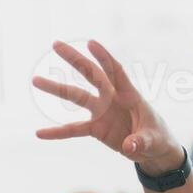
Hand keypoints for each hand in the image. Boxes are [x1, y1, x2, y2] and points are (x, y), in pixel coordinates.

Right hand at [33, 40, 182, 175]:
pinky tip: (40, 133)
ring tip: (35, 80)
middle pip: (91, 75)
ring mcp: (102, 111)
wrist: (152, 149)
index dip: (105, 58)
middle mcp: (113, 98)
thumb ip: (142, 141)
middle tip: (56, 44)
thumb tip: (129, 146)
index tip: (91, 42)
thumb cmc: (157, 138)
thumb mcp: (154, 141)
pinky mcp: (95, 127)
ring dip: (57, 88)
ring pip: (76, 96)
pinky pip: (73, 129)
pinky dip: (58, 132)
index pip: (117, 72)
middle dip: (75, 60)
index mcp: (130, 95)